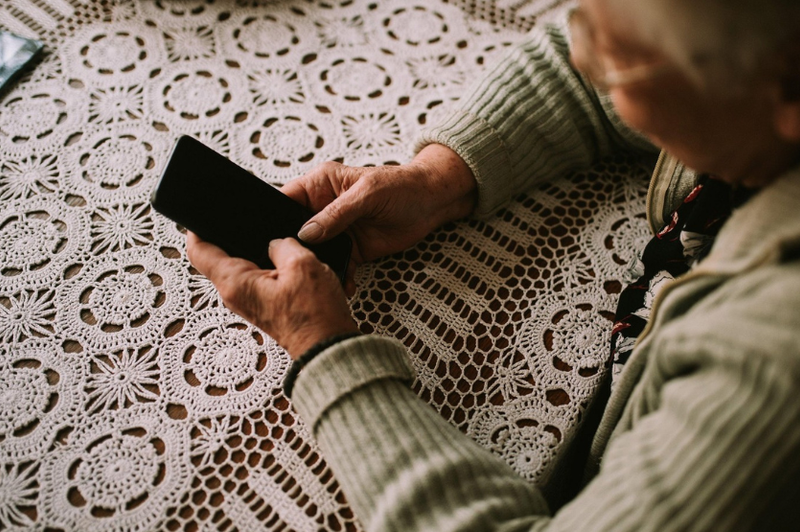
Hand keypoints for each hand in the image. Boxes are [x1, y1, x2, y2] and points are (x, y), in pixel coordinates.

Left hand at [186, 232, 358, 358]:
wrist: (328, 348)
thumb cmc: (313, 316)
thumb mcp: (302, 264)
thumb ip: (283, 244)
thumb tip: (277, 241)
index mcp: (234, 282)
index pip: (198, 251)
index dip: (197, 228)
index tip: (204, 214)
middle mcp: (235, 294)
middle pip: (219, 256)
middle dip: (232, 236)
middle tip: (247, 219)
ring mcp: (249, 301)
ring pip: (242, 267)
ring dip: (255, 251)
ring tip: (273, 237)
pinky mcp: (264, 306)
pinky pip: (258, 279)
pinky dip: (268, 266)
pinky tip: (286, 259)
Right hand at [281, 144, 476, 284]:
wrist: (431, 203)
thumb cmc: (400, 185)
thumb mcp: (367, 193)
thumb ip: (336, 213)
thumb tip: (306, 233)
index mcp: (320, 185)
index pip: (285, 200)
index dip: (273, 217)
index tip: (267, 238)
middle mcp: (323, 208)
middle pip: (295, 231)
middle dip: (292, 249)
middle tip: (289, 266)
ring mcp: (336, 231)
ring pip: (315, 252)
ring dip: (316, 266)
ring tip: (317, 280)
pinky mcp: (352, 249)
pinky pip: (338, 265)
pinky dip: (339, 277)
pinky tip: (344, 286)